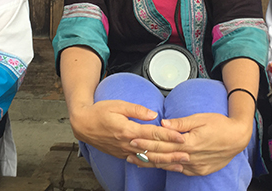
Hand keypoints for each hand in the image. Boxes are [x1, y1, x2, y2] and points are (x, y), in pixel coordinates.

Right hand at [69, 100, 186, 161]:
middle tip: (188, 154)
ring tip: (180, 164)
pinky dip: (153, 165)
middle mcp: (127, 143)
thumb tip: (153, 114)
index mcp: (127, 130)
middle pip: (153, 150)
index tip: (181, 136)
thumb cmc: (100, 112)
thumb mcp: (117, 105)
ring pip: (148, 159)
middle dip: (172, 153)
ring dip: (165, 162)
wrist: (83, 124)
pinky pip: (141, 162)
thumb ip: (136, 109)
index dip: (168, 135)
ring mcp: (125, 151)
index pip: (152, 133)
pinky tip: (162, 166)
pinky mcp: (123, 155)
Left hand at [128, 112, 252, 175]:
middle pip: (163, 156)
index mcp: (189, 142)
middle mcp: (191, 157)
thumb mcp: (200, 118)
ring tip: (138, 160)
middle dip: (145, 153)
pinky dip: (167, 167)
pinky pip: (180, 170)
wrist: (238, 138)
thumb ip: (180, 123)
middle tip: (129, 151)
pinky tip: (158, 166)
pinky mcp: (199, 170)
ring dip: (152, 163)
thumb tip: (163, 123)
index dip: (147, 141)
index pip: (162, 142)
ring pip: (169, 165)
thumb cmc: (220, 124)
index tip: (133, 138)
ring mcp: (195, 166)